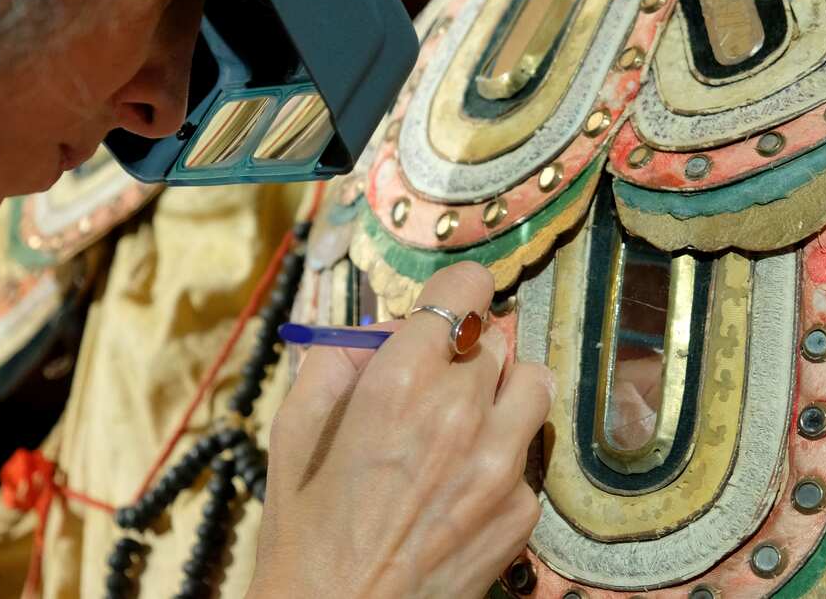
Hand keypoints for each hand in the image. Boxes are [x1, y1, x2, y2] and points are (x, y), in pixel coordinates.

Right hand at [247, 262, 553, 597]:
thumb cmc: (305, 536)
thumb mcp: (292, 434)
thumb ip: (332, 364)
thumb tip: (373, 334)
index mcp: (400, 383)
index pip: (463, 290)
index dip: (454, 294)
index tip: (448, 304)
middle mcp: (461, 414)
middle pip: (497, 336)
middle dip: (467, 348)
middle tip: (437, 380)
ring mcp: (501, 465)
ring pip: (533, 383)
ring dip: (504, 388)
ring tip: (469, 419)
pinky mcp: (522, 510)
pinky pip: (529, 453)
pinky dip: (505, 455)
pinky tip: (464, 483)